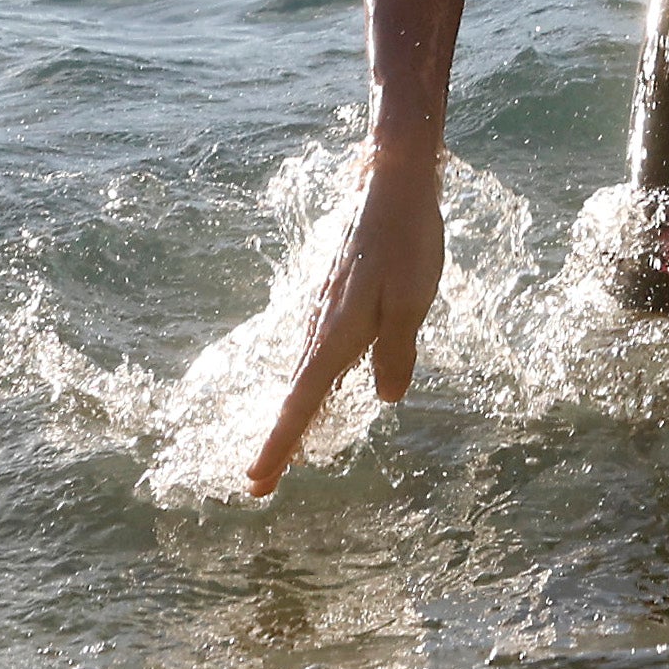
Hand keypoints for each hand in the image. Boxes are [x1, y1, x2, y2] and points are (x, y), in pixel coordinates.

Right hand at [244, 150, 444, 497]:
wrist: (393, 186)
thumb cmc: (407, 242)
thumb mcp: (411, 301)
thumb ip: (397, 352)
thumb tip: (385, 398)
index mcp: (336, 334)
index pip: (302, 403)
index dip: (280, 445)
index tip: (256, 483)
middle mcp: (323, 326)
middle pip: (296, 394)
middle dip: (281, 440)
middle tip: (262, 482)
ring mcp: (326, 310)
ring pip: (305, 372)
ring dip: (296, 413)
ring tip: (292, 449)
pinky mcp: (337, 297)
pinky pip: (317, 351)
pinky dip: (310, 381)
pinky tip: (318, 383)